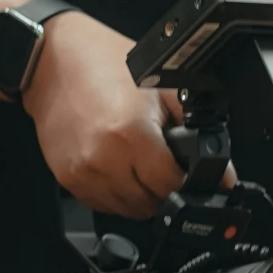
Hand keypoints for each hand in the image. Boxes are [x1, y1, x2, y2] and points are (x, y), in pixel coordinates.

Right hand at [20, 11, 184, 220]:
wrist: (50, 62)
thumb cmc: (102, 64)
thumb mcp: (159, 85)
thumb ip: (194, 127)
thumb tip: (222, 172)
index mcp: (131, 133)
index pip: (171, 185)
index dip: (186, 181)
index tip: (188, 172)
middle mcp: (104, 158)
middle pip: (150, 203)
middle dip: (164, 188)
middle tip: (162, 161)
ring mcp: (83, 172)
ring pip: (127, 210)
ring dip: (140, 194)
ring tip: (138, 160)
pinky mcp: (68, 179)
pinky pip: (102, 205)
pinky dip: (116, 193)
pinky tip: (117, 165)